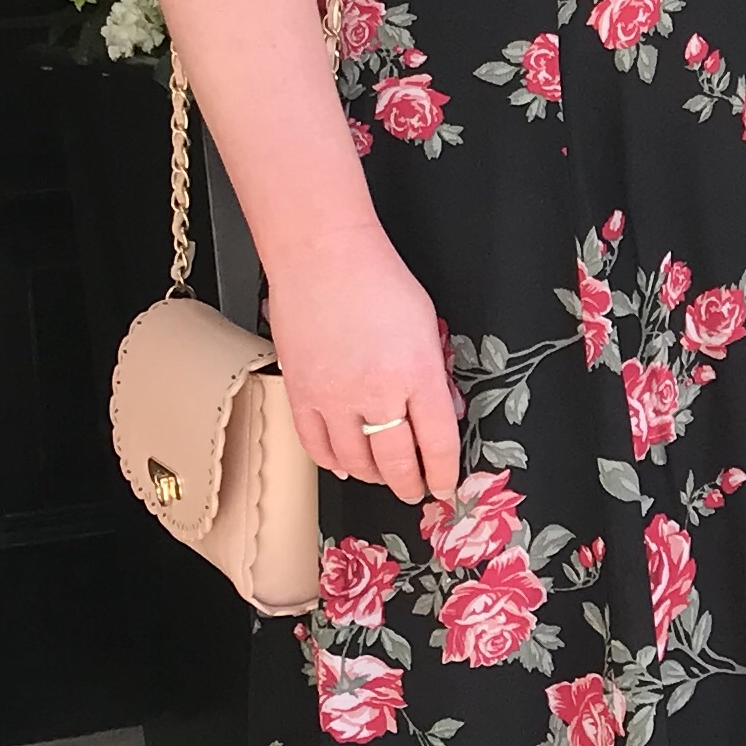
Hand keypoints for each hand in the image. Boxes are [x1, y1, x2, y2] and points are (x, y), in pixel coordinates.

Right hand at [263, 232, 463, 504]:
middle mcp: (376, 393)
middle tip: (416, 490)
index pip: (437, 444)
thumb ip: (436, 373)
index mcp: (417, 374)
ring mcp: (333, 397)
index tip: (445, 486)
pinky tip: (343, 464)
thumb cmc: (377, 279)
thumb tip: (443, 412)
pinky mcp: (300, 393)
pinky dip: (332, 461)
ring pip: (355, 461)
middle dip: (410, 483)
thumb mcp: (427, 325)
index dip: (443, 474)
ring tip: (383, 476)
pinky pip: (315, 445)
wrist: (322, 256)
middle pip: (396, 462)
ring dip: (373, 475)